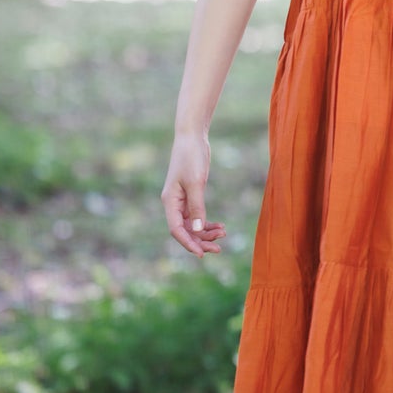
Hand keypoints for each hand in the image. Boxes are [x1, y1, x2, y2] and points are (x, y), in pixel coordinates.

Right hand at [161, 132, 226, 258]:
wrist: (192, 138)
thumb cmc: (191, 157)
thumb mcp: (195, 183)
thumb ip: (197, 207)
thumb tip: (198, 230)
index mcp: (169, 202)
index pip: (176, 230)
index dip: (188, 243)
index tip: (202, 254)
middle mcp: (174, 204)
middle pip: (185, 231)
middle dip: (201, 240)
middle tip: (219, 249)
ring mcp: (182, 201)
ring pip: (192, 225)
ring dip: (206, 232)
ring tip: (223, 234)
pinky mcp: (191, 196)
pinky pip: (197, 216)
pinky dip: (208, 222)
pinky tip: (220, 226)